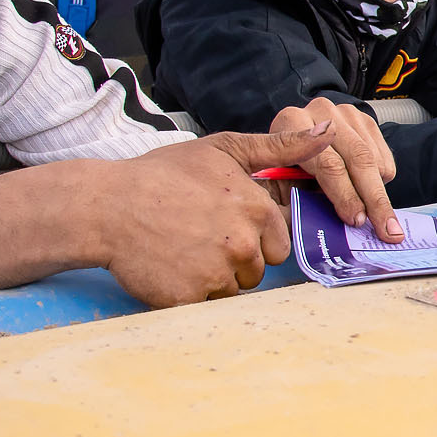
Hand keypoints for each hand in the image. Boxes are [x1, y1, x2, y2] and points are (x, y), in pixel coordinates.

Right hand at [90, 118, 346, 306]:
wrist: (107, 206)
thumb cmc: (164, 175)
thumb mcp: (223, 149)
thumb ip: (280, 147)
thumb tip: (329, 133)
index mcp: (256, 210)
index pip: (278, 243)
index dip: (253, 236)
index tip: (223, 223)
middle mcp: (242, 243)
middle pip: (258, 269)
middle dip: (237, 259)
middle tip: (199, 236)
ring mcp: (216, 272)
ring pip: (232, 288)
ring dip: (213, 276)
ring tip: (182, 248)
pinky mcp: (190, 297)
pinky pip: (205, 303)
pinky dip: (189, 291)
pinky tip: (169, 265)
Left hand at [265, 97, 401, 240]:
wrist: (296, 140)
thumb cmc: (284, 169)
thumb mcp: (282, 183)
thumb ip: (303, 198)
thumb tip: (337, 226)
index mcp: (291, 122)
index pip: (326, 162)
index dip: (343, 193)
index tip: (356, 219)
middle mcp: (321, 111)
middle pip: (359, 158)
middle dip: (373, 198)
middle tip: (386, 229)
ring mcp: (345, 113)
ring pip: (374, 159)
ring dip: (379, 193)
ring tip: (379, 219)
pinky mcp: (365, 119)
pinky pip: (383, 157)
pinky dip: (381, 180)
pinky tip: (366, 189)